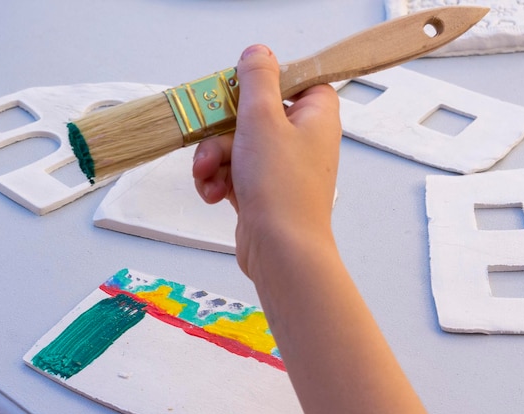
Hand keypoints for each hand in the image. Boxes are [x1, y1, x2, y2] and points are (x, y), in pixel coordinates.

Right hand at [193, 44, 341, 276]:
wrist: (280, 251)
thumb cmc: (280, 186)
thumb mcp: (263, 118)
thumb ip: (258, 79)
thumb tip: (258, 53)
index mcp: (316, 116)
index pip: (297, 81)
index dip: (267, 81)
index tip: (239, 91)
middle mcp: (302, 140)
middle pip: (255, 114)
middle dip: (222, 131)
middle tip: (209, 145)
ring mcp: (282, 168)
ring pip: (238, 145)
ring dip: (214, 159)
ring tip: (208, 177)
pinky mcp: (263, 191)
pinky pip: (234, 172)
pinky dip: (219, 180)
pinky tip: (214, 195)